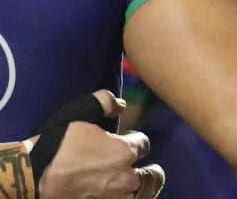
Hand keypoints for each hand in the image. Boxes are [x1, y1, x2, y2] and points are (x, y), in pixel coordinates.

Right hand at [37, 90, 164, 198]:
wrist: (31, 178)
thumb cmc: (55, 145)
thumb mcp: (79, 113)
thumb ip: (104, 103)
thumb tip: (120, 105)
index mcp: (123, 151)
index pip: (144, 143)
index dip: (135, 140)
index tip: (126, 140)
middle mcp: (124, 177)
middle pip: (150, 175)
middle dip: (147, 170)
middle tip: (142, 168)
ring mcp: (112, 197)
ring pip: (139, 194)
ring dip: (139, 188)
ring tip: (134, 185)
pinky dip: (121, 198)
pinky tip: (114, 193)